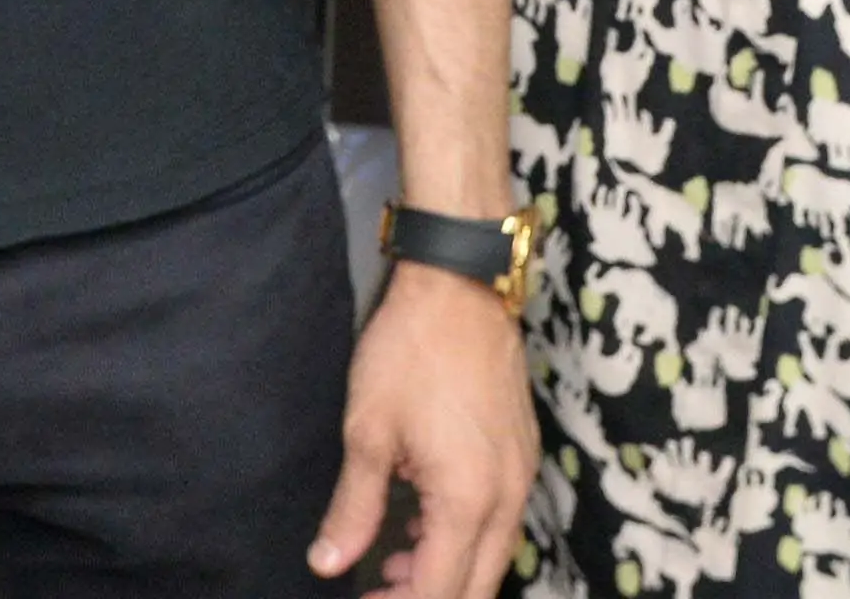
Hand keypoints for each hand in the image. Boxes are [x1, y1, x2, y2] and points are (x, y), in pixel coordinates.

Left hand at [309, 266, 536, 596]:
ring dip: (446, 570)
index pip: (439, 590)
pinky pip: (499, 521)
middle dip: (426, 597)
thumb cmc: (410, 352)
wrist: (460, 283)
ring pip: (491, 556)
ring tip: (392, 562)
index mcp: (468, 500)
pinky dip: (463, 537)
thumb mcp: (369, 432)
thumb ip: (354, 507)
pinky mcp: (522, 454)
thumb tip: (327, 563)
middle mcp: (507, 498)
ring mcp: (521, 476)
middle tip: (376, 590)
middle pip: (476, 586)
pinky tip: (422, 524)